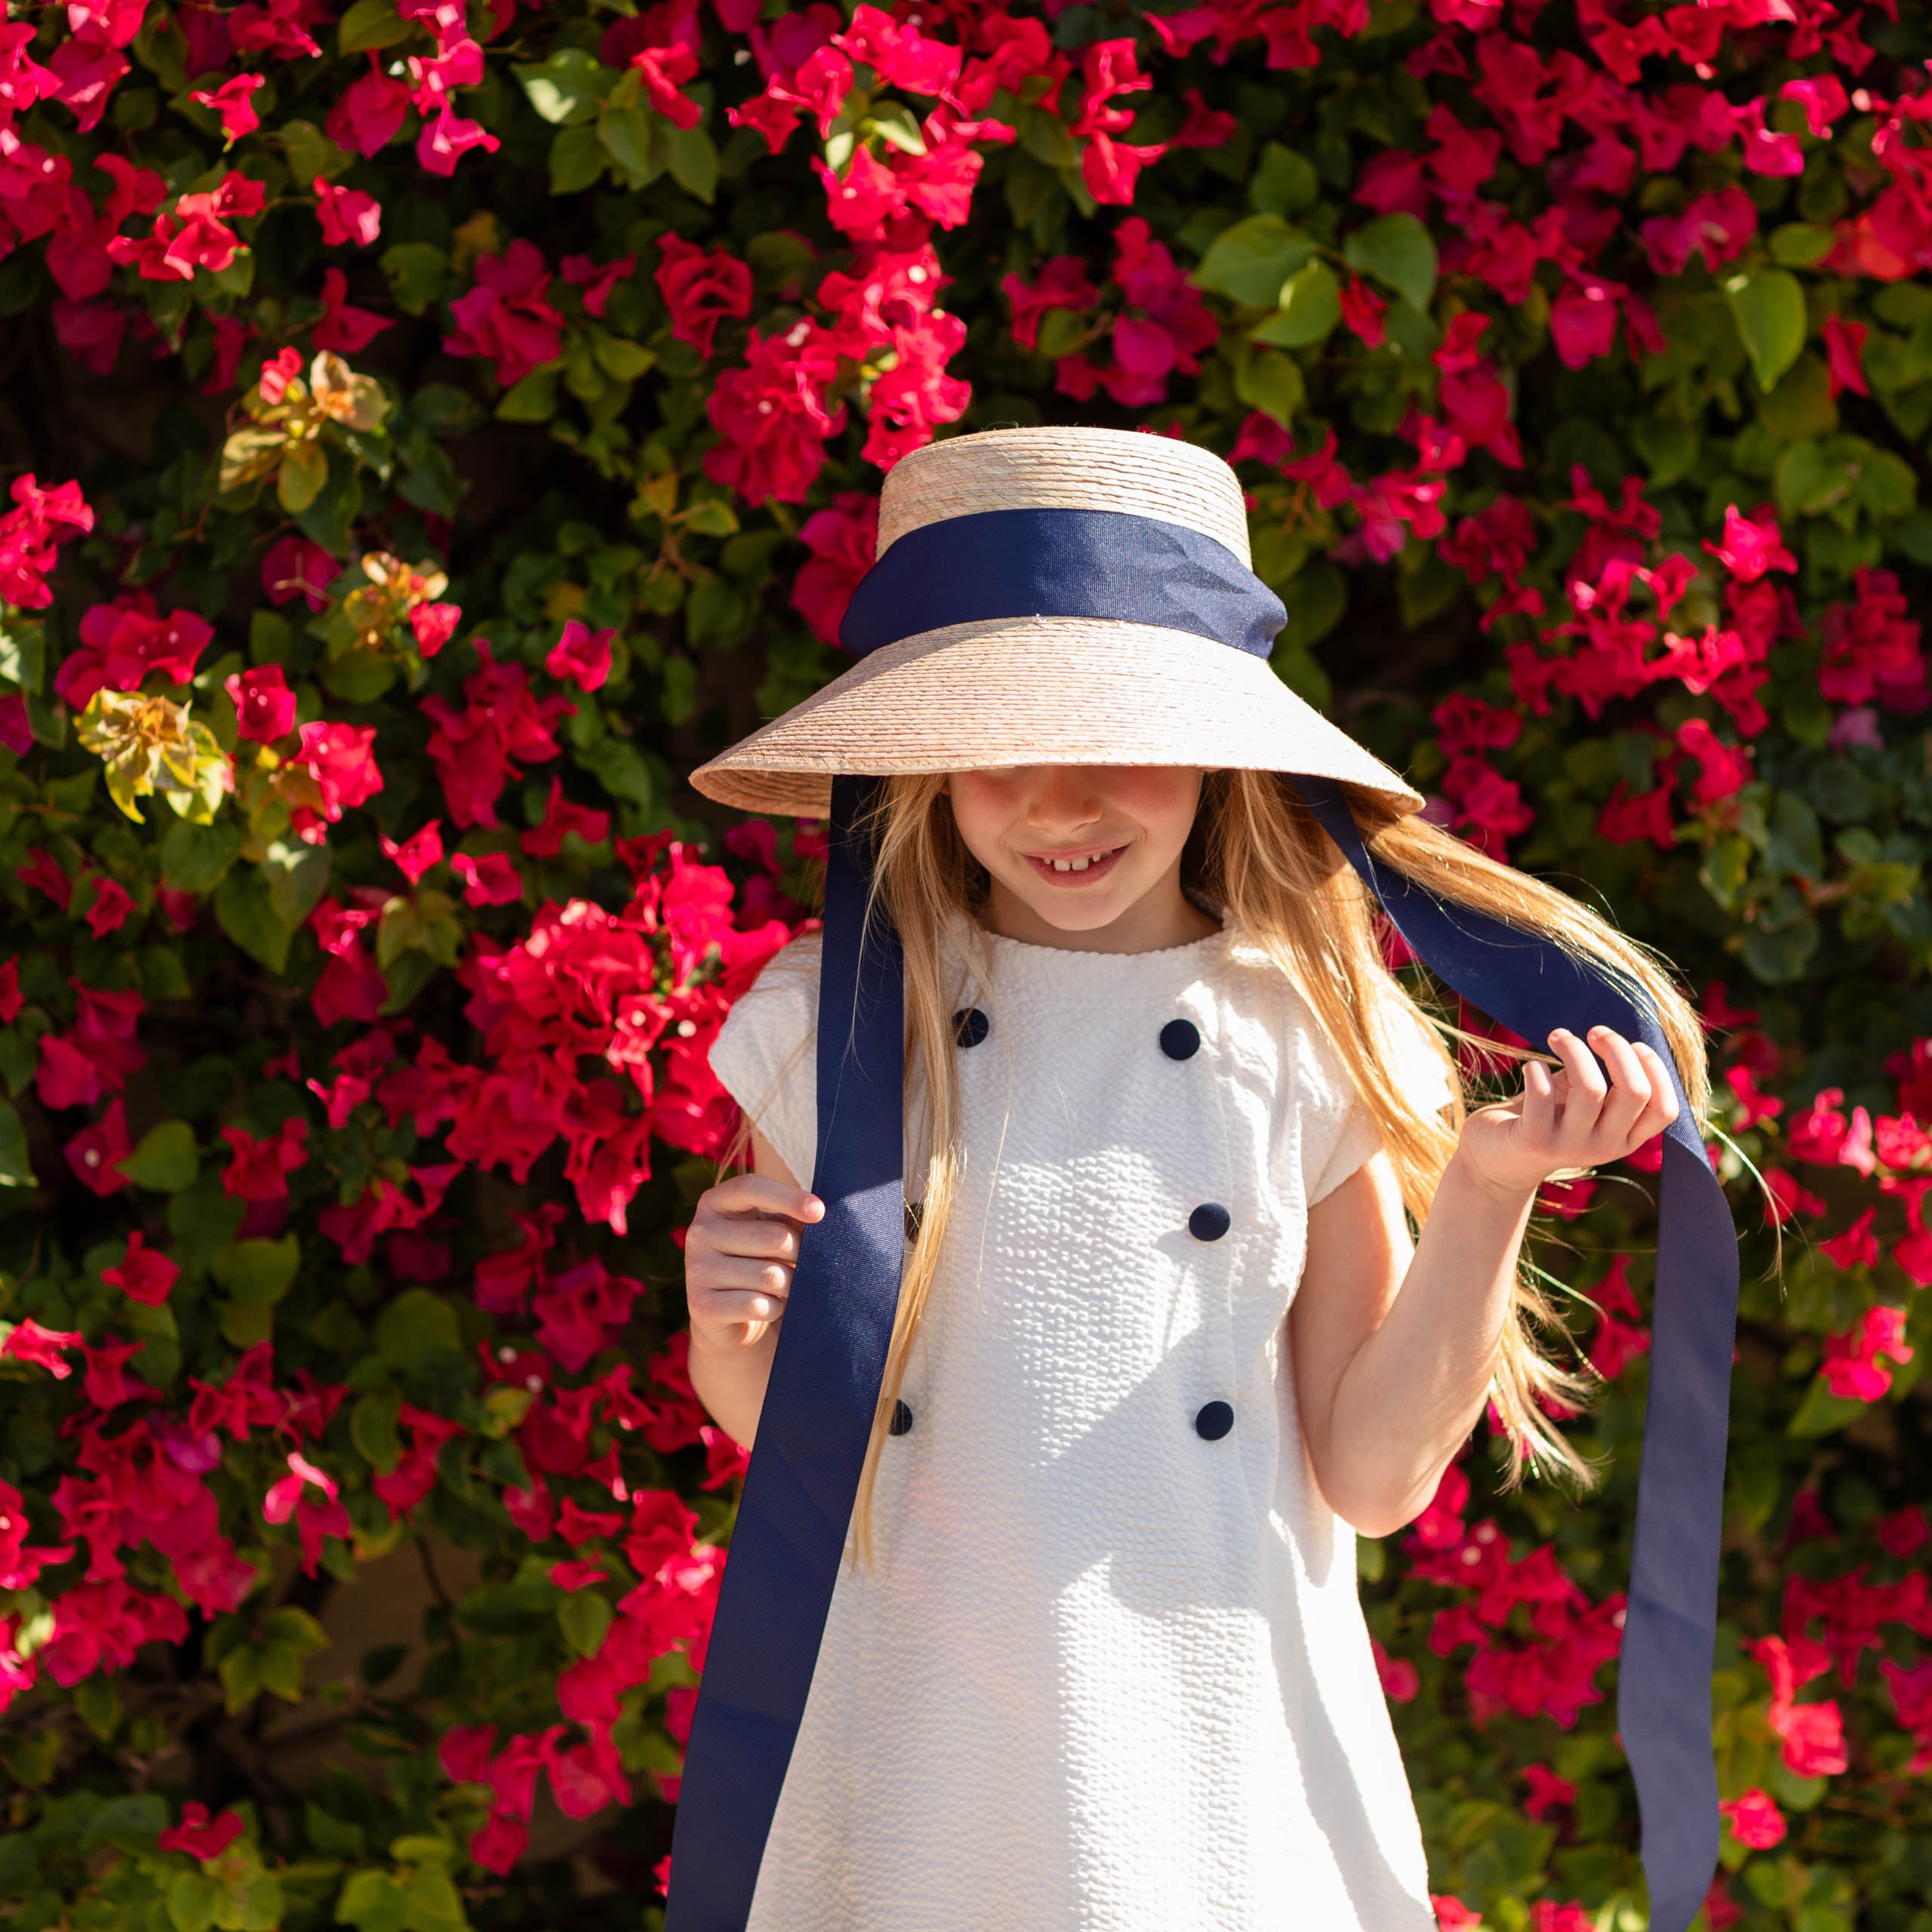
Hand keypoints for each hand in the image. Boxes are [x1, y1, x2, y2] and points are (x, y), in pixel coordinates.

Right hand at [684, 1173, 823, 1349]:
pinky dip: (775, 1308)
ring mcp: (697, 1269)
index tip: (819, 1211)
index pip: (750, 1187)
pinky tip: (767, 1306)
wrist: (726, 1313)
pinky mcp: (702, 1306)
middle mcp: (699, 1231)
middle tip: (802, 1264)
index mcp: (715, 1202)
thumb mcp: (770, 1230)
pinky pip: (759, 1305)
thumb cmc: (757, 1259)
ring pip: (771, 1276)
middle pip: (774, 1237)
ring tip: (785, 1286)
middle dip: (800, 1254)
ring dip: (790, 1285)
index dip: (788, 1197)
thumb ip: (791, 1217)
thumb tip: (818, 1215)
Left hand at [1453, 1024, 1680, 1200]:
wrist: (1494, 1160)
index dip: (1656, 1070)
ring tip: (1557, 1036)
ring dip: (1575, 1049)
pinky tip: (1532, 1067)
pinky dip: (1537, 1069)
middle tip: (1594, 1032)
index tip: (1634, 1044)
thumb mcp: (1584, 1102)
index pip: (1665, 1109)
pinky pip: (1542, 1093)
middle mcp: (1605, 1147)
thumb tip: (1617, 1036)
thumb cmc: (1546, 1117)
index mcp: (1625, 1138)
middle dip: (1617, 1048)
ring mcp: (1570, 1147)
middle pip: (1634, 1091)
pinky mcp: (1534, 1140)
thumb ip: (1606, 1079)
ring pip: (1591, 1087)